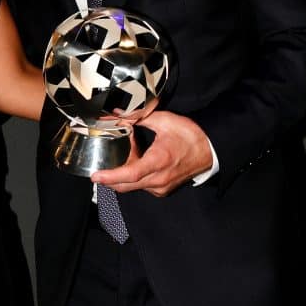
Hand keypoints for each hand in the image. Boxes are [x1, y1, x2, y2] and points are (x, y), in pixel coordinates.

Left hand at [93, 110, 212, 196]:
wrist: (209, 151)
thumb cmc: (190, 136)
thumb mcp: (164, 121)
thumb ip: (138, 118)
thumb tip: (118, 115)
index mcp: (159, 161)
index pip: (130, 174)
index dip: (111, 176)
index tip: (96, 175)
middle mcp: (159, 179)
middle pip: (125, 185)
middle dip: (110, 175)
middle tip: (104, 159)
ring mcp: (161, 187)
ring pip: (131, 186)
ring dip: (123, 172)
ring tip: (129, 152)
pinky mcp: (162, 190)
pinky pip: (141, 186)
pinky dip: (134, 175)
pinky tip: (138, 160)